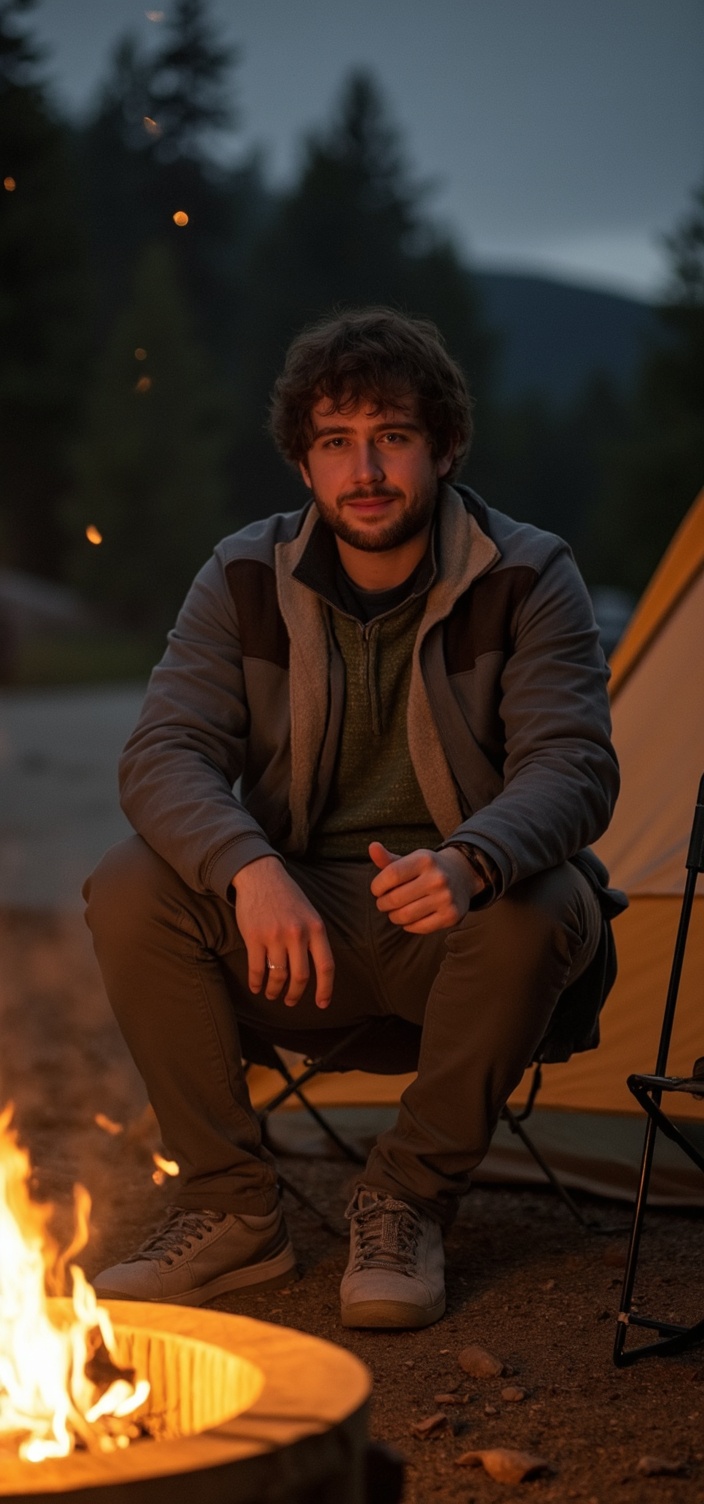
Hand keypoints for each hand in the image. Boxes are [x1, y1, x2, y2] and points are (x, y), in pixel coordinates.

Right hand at [231, 856, 333, 1008]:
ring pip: (278, 975)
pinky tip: (257, 987)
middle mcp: (297, 934)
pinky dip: (257, 982)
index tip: (322, 1004)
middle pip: (301, 976)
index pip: (325, 966)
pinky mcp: (254, 937)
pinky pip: (257, 969)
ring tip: (272, 994)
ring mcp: (275, 936)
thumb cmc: (286, 896)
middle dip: (295, 994)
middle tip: (291, 1001)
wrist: (260, 875)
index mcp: (316, 928)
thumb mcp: (309, 913)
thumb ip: (314, 937)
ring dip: (275, 990)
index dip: (325, 989)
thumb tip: (318, 969)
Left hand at [369, 841, 483, 932]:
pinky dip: (408, 926)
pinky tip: (409, 919)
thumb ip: (388, 858)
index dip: (377, 886)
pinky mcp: (450, 916)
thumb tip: (372, 847)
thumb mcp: (410, 860)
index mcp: (425, 860)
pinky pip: (419, 927)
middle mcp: (437, 878)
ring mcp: (446, 898)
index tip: (377, 890)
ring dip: (393, 917)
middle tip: (384, 903)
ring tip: (394, 912)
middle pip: (395, 898)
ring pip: (405, 916)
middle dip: (382, 904)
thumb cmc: (427, 869)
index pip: (391, 875)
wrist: (462, 876)